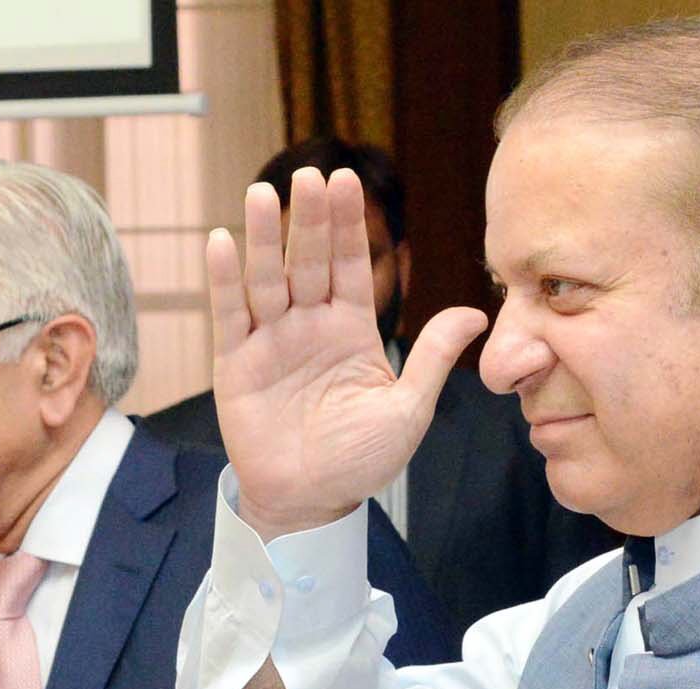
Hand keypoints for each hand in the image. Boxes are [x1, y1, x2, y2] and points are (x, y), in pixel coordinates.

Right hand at [207, 166, 487, 538]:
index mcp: (351, 330)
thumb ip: (433, 357)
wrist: (311, 502)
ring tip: (263, 193)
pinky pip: (230, 314)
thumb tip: (476, 313)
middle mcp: (309, 326)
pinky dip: (224, 279)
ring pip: (267, 278)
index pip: (350, 265)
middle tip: (309, 175)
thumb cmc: (360, 461)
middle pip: (308, 261)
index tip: (348, 181)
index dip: (347, 225)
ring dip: (265, 237)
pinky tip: (222, 241)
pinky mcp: (237, 364)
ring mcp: (271, 341)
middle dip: (309, 219)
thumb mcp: (408, 409)